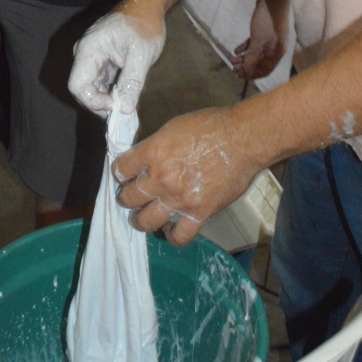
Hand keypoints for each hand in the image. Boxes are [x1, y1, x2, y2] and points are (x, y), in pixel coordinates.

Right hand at [68, 8, 165, 113]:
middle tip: (123, 111)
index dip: (93, 102)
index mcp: (90, 48)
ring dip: (106, 99)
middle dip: (100, 103)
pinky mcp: (100, 60)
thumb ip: (131, 83)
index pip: (78, 85)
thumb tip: (124, 109)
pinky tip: (124, 97)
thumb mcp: (142, 54)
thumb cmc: (145, 24)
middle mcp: (85, 53)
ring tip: (125, 105)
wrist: (147, 4)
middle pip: (83, 88)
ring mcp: (92, 56)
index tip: (115, 107)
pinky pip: (99, 81)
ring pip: (91, 87)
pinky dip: (109, 92)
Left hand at [114, 107, 260, 245]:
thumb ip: (156, 147)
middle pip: (128, 198)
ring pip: (146, 221)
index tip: (124, 175)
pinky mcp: (199, 212)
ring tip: (145, 217)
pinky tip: (172, 229)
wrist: (242, 139)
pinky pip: (179, 236)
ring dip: (142, 220)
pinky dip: (173, 235)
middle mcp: (161, 178)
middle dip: (126, 198)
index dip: (120, 173)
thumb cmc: (210, 126)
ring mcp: (179, 198)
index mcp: (153, 152)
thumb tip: (145, 161)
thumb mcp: (174, 127)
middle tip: (133, 197)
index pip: (120, 169)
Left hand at [231, 0, 287, 79]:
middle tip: (233, 69)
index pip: (264, 70)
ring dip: (244, 58)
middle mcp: (275, 49)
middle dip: (246, 67)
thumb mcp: (258, 39)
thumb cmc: (267, 20)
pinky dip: (246, 48)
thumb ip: (252, 56)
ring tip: (232, 60)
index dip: (251, 75)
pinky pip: (255, 44)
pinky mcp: (265, 32)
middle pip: (260, 63)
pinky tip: (236, 50)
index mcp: (276, 53)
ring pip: (256, 53)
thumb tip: (247, 72)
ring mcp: (270, 40)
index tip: (239, 76)